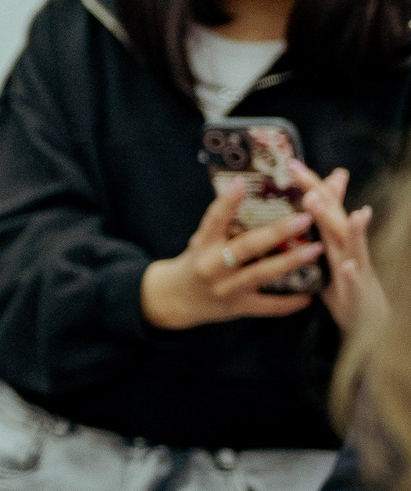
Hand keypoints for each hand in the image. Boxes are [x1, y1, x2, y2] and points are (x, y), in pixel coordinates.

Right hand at [142, 182, 321, 328]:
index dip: (227, 202)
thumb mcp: (201, 242)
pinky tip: (310, 295)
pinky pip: (267, 307)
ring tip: (317, 248)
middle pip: (246, 247)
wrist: (175, 300)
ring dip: (291, 261)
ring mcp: (225, 288)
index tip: (242, 182)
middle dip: (277, 232)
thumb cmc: (196, 262)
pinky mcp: (237, 308)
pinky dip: (289, 303)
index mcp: (203, 245)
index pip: (214, 220)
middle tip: (305, 218)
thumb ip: (222, 224)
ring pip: (261, 274)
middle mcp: (212, 266)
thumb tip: (250, 191)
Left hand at [292, 162, 384, 333]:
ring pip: (352, 246)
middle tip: (302, 173)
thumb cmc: (345, 288)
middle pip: (336, 218)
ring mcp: (356, 270)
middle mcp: (347, 250)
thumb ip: (321, 233)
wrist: (371, 322)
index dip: (311, 185)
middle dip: (322, 195)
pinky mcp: (357, 295)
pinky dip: (351, 274)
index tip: (291, 163)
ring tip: (345, 210)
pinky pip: (354, 284)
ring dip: (350, 228)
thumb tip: (306, 212)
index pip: (324, 208)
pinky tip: (348, 265)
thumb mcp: (330, 256)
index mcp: (335, 241)